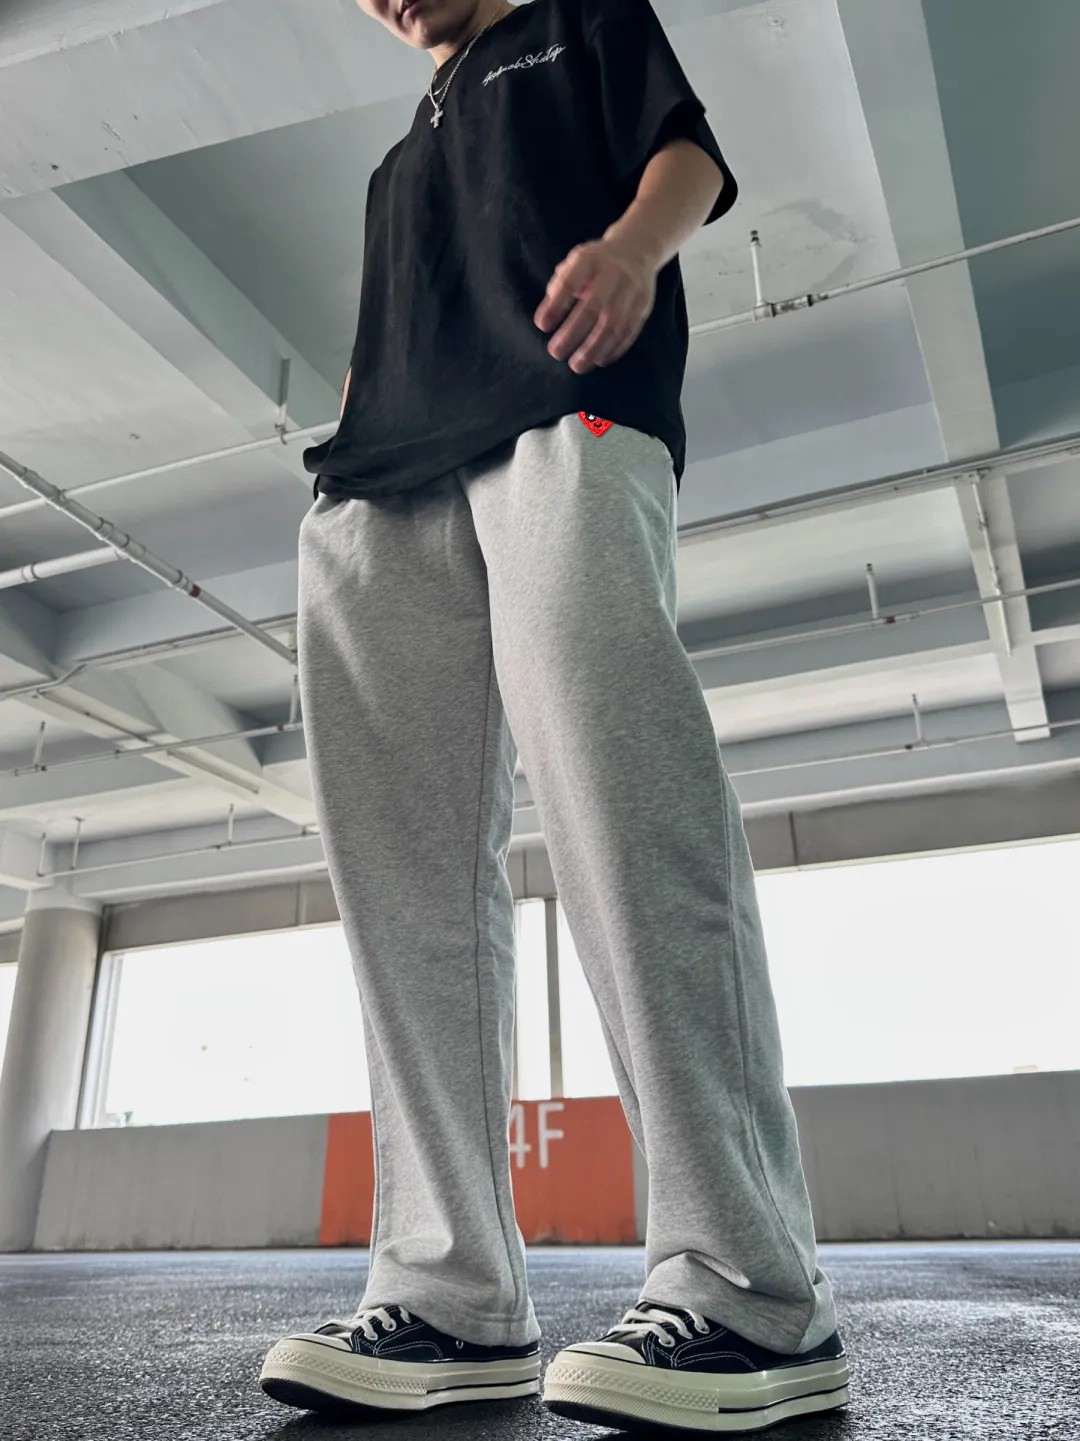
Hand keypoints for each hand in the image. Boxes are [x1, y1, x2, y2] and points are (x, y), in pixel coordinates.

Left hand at [534, 238, 658, 374]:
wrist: (638, 251)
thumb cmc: (597, 263)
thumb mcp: (576, 261)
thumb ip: (561, 284)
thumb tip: (551, 314)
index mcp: (591, 259)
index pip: (570, 283)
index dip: (555, 306)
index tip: (542, 326)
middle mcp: (613, 273)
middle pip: (592, 309)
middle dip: (572, 335)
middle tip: (555, 353)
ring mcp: (631, 290)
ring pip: (613, 326)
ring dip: (593, 350)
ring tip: (577, 366)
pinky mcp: (644, 306)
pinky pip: (629, 332)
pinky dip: (613, 350)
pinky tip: (599, 361)